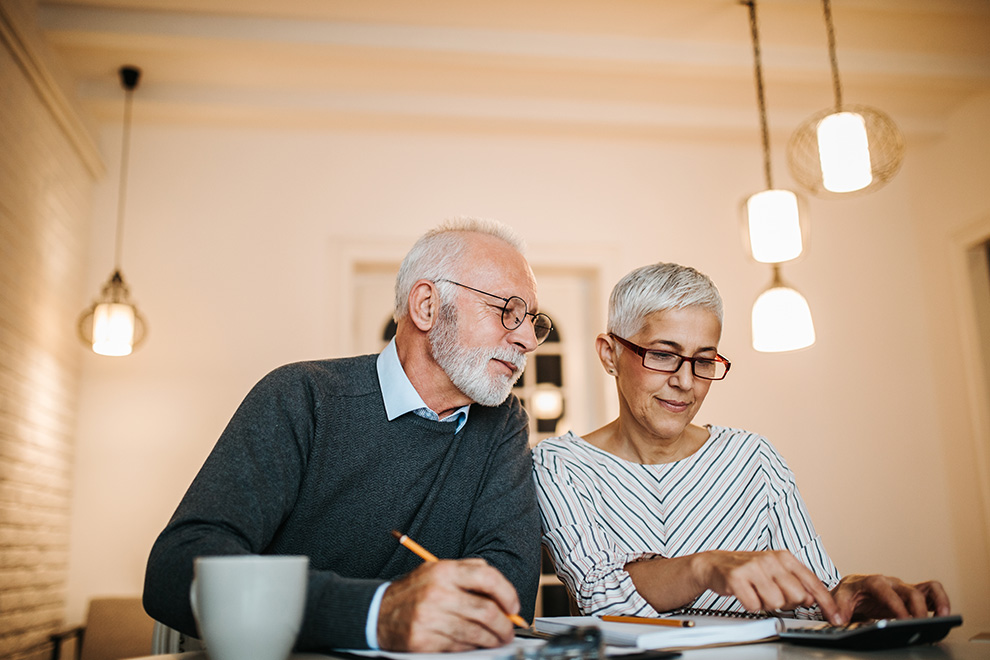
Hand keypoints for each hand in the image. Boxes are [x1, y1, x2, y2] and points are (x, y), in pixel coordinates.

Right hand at [375, 558, 519, 651]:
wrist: (378, 613)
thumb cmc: (415, 592)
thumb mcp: (438, 571)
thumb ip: (469, 572)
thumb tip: (502, 591)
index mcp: (444, 571)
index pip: (487, 577)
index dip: (507, 593)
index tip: (514, 606)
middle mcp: (437, 592)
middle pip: (486, 610)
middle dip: (504, 625)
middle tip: (509, 630)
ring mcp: (430, 618)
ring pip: (476, 632)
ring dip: (493, 639)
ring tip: (497, 639)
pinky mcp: (424, 640)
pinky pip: (459, 646)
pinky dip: (473, 647)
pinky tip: (475, 644)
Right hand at [696, 550, 843, 624]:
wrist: (715, 564)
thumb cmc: (748, 570)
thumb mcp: (776, 572)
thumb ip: (797, 583)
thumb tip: (813, 599)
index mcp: (784, 557)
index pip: (812, 582)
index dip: (826, 602)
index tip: (835, 617)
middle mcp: (770, 559)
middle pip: (796, 596)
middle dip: (786, 603)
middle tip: (772, 595)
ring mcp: (753, 567)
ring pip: (776, 602)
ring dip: (766, 604)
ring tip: (757, 592)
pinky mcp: (736, 577)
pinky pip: (754, 605)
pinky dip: (750, 604)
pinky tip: (745, 593)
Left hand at [831, 574, 950, 621]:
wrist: (852, 589)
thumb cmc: (849, 593)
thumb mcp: (839, 598)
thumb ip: (839, 607)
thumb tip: (839, 619)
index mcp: (872, 581)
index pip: (885, 590)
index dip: (895, 604)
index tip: (903, 619)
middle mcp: (891, 583)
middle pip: (909, 591)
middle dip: (916, 609)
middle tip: (919, 625)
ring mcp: (903, 588)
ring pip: (926, 588)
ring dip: (937, 601)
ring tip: (942, 617)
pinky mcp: (912, 595)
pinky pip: (931, 593)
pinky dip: (940, 601)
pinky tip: (942, 615)